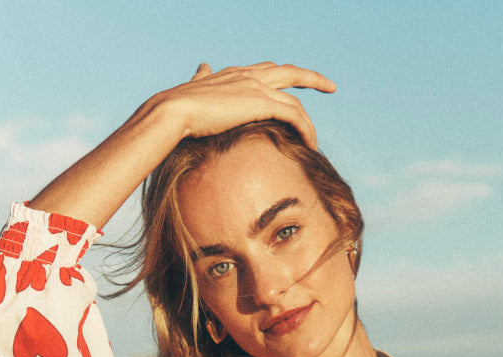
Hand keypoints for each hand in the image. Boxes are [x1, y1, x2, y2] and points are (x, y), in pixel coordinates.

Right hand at [160, 61, 335, 149]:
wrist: (172, 111)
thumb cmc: (177, 109)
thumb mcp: (194, 89)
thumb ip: (202, 79)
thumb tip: (202, 66)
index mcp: (234, 74)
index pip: (266, 70)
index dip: (283, 76)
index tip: (297, 81)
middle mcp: (248, 75)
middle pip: (289, 72)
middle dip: (311, 77)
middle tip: (330, 86)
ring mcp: (255, 87)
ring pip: (295, 100)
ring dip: (308, 122)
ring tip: (314, 141)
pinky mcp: (260, 103)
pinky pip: (294, 114)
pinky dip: (305, 128)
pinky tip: (310, 144)